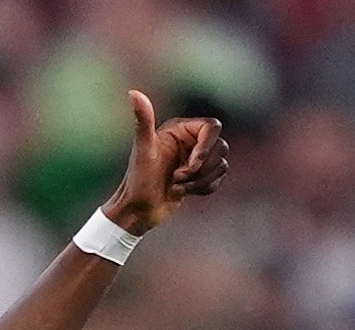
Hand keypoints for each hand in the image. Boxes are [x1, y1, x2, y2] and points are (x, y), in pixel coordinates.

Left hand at [101, 90, 230, 236]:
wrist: (137, 211)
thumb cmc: (137, 181)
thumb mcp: (143, 149)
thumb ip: (143, 121)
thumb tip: (133, 93)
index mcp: (179, 130)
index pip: (212, 127)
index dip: (207, 146)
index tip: (192, 164)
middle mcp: (190, 141)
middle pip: (221, 147)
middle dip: (201, 168)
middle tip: (176, 177)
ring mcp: (196, 159)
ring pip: (221, 164)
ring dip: (200, 181)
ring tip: (176, 186)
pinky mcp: (200, 176)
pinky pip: (218, 179)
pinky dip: (203, 188)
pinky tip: (183, 192)